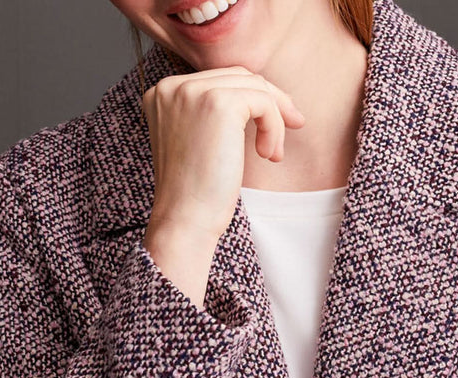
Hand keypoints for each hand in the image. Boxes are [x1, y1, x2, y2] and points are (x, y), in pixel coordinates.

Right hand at [142, 66, 304, 241]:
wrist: (185, 220)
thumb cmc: (195, 194)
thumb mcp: (199, 142)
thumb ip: (214, 116)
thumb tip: (264, 96)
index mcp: (164, 93)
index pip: (219, 79)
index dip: (253, 98)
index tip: (274, 124)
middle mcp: (173, 86)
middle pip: (238, 77)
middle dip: (271, 102)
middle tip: (294, 126)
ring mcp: (193, 92)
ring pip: (255, 87)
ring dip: (274, 121)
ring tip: (272, 155)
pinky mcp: (219, 103)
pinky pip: (263, 102)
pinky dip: (273, 127)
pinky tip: (267, 155)